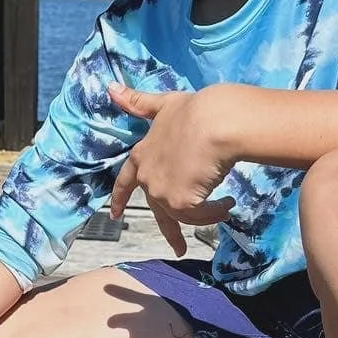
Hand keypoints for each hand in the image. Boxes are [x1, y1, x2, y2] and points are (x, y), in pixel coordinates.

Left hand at [106, 81, 237, 256]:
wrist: (214, 124)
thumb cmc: (194, 111)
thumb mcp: (164, 105)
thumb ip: (138, 102)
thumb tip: (109, 87)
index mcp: (142, 155)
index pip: (125, 181)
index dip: (119, 197)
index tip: (113, 214)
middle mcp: (148, 177)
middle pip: (157, 209)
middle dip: (171, 230)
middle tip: (178, 250)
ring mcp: (162, 192)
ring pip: (183, 215)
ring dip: (206, 213)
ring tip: (225, 207)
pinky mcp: (180, 204)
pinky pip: (200, 217)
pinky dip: (215, 213)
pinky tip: (228, 204)